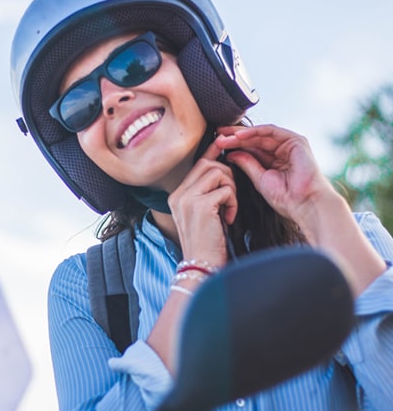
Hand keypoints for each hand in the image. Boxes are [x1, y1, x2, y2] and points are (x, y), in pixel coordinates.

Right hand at [167, 140, 236, 267]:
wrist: (200, 267)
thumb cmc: (207, 244)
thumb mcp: (202, 215)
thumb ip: (206, 194)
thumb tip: (221, 172)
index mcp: (177, 196)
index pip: (197, 164)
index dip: (212, 152)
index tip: (224, 143)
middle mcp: (178, 195)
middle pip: (207, 164)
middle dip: (227, 174)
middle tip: (231, 196)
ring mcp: (187, 199)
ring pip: (217, 172)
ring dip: (231, 188)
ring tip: (229, 208)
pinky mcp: (200, 206)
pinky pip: (225, 190)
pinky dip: (233, 202)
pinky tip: (230, 219)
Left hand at [214, 124, 331, 222]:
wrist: (304, 204)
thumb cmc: (286, 198)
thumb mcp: (259, 179)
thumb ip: (247, 164)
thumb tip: (231, 153)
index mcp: (273, 160)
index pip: (250, 148)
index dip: (233, 145)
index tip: (216, 145)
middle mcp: (281, 150)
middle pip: (254, 139)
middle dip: (234, 137)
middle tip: (217, 135)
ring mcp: (289, 144)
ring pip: (261, 134)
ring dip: (241, 134)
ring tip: (225, 137)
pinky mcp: (296, 140)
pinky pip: (271, 131)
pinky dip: (255, 132)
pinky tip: (240, 135)